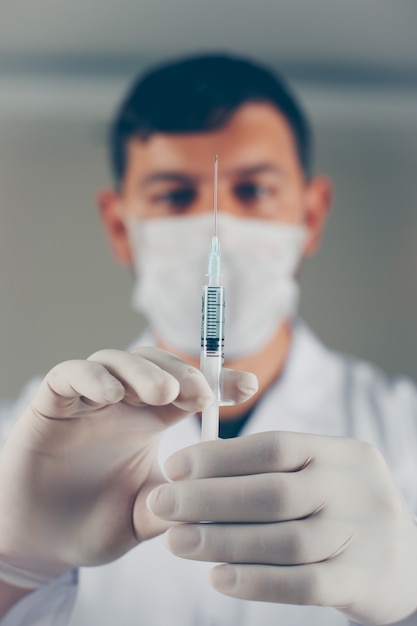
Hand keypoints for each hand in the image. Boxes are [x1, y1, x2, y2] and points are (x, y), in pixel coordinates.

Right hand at [0, 348, 256, 587]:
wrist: (40, 543)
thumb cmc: (95, 524)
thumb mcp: (145, 518)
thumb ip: (174, 504)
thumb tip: (216, 496)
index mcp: (150, 421)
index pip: (188, 389)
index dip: (219, 382)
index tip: (248, 387)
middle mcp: (122, 403)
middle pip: (155, 365)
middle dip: (181, 373)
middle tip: (201, 393)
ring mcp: (87, 400)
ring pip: (116, 361)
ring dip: (143, 371)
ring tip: (163, 394)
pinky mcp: (51, 404)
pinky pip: (70, 375)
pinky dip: (92, 378)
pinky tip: (112, 397)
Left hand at [148, 431, 416, 624]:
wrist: (408, 561)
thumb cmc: (343, 508)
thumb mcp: (323, 474)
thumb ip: (274, 470)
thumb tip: (197, 473)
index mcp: (340, 452)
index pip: (273, 447)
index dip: (219, 456)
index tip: (174, 465)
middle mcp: (353, 488)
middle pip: (272, 492)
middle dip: (208, 498)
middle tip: (163, 504)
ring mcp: (363, 534)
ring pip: (282, 539)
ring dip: (222, 542)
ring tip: (177, 543)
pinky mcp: (363, 581)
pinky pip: (302, 583)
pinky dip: (256, 582)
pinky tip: (218, 578)